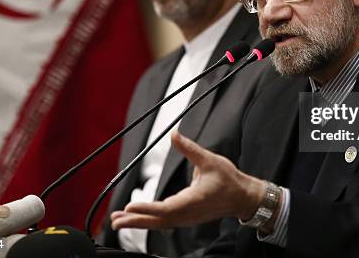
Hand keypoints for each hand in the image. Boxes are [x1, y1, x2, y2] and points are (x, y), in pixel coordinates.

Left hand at [111, 131, 265, 229]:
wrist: (243, 197)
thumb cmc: (229, 180)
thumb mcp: (209, 160)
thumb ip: (189, 148)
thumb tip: (174, 134)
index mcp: (194, 199)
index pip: (166, 208)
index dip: (147, 208)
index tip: (130, 207)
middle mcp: (188, 213)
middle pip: (158, 221)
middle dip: (135, 221)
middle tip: (115, 220)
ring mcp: (187, 219)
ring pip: (159, 224)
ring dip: (139, 223)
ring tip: (118, 221)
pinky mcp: (187, 219)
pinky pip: (165, 223)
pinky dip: (149, 221)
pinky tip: (138, 219)